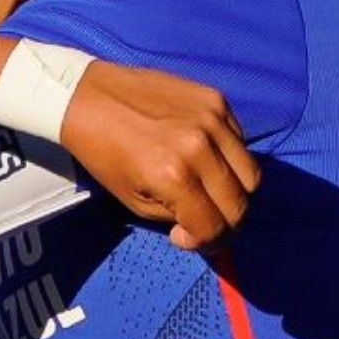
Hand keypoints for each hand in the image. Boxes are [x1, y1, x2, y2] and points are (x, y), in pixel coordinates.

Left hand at [60, 60, 259, 249]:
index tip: (188, 236)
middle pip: (241, 204)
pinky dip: (229, 157)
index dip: (206, 243)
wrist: (87, 95)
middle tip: (204, 217)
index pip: (216, 227)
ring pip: (252, 174)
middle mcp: (199, 146)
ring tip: (206, 186)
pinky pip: (241, 141)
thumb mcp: (133, 201)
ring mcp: (212, 119)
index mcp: (174, 175)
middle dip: (225, 222)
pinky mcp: (216, 98)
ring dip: (233, 190)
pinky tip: (202, 155)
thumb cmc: (103, 153)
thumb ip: (178, 218)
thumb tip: (209, 233)